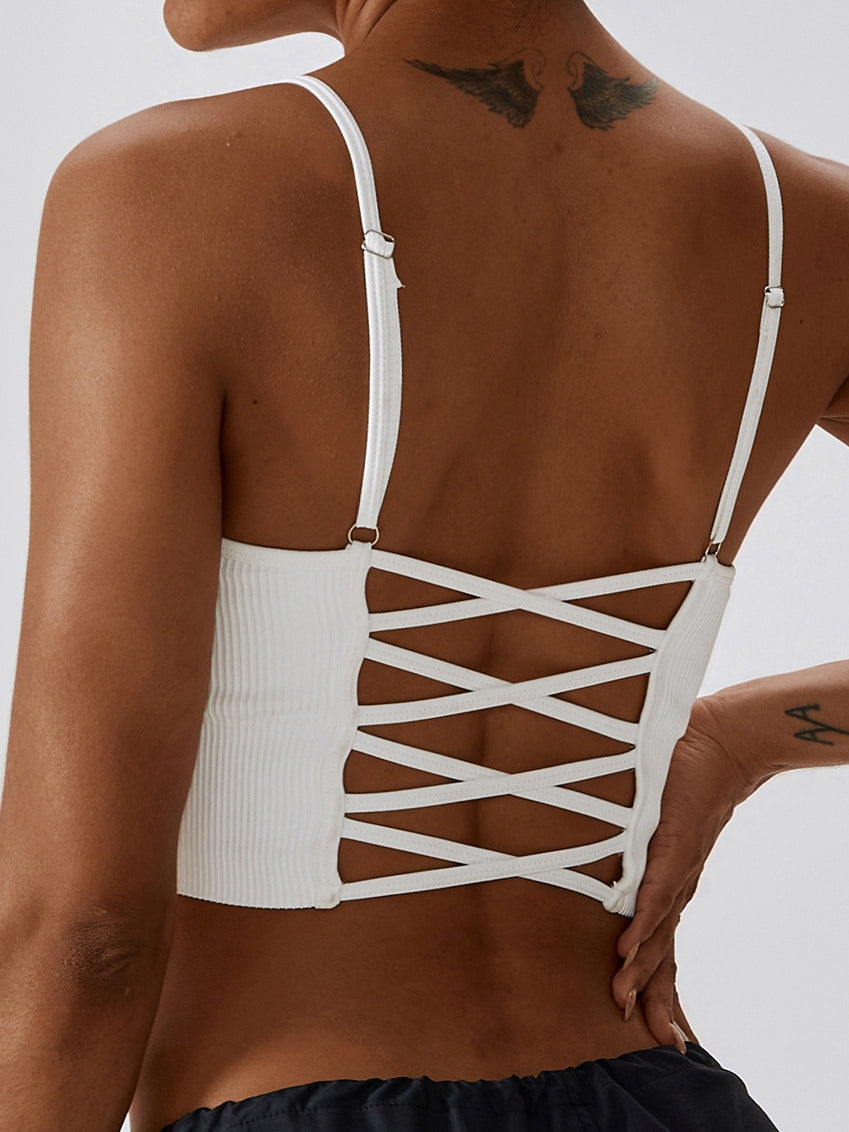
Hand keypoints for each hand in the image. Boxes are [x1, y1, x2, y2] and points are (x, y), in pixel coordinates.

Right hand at [609, 696, 761, 1046]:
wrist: (723, 743)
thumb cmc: (686, 776)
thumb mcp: (651, 819)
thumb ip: (623, 836)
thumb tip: (591, 839)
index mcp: (670, 885)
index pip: (662, 947)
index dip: (658, 989)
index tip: (660, 1031)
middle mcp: (676, 886)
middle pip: (662, 954)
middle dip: (655, 999)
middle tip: (652, 1041)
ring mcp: (675, 868)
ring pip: (657, 930)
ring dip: (640, 970)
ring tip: (621, 1002)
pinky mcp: (673, 845)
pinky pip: (655, 890)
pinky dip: (643, 922)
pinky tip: (628, 949)